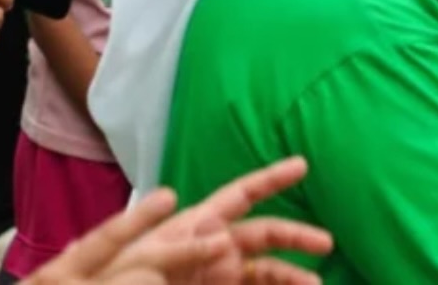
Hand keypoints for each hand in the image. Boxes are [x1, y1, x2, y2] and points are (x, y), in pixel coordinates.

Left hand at [23, 158, 332, 284]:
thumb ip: (181, 248)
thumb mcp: (139, 260)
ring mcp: (216, 277)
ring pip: (265, 272)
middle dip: (296, 235)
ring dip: (291, 276)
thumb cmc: (110, 281)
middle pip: (264, 235)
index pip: (239, 195)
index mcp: (194, 226)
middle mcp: (212, 249)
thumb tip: (222, 236)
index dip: (270, 178)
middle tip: (326, 243)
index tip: (302, 164)